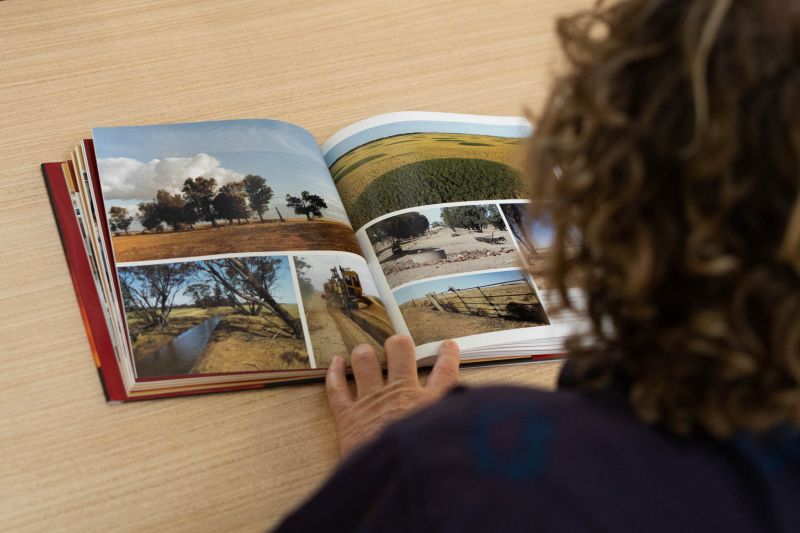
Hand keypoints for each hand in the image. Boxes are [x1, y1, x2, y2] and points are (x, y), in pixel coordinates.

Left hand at [325, 335, 460, 456]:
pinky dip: (334, 373)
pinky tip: (336, 362)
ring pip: (365, 360)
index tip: (448, 347)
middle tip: (397, 347)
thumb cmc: (422, 465)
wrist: (392, 480)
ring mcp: (372, 401)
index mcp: (430, 402)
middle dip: (398, 344)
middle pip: (400, 351)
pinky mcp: (349, 415)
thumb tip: (467, 420)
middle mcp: (401, 394)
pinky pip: (337, 388)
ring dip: (364, 354)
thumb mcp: (451, 440)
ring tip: (365, 353)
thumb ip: (456, 423)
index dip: (447, 356)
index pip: (444, 371)